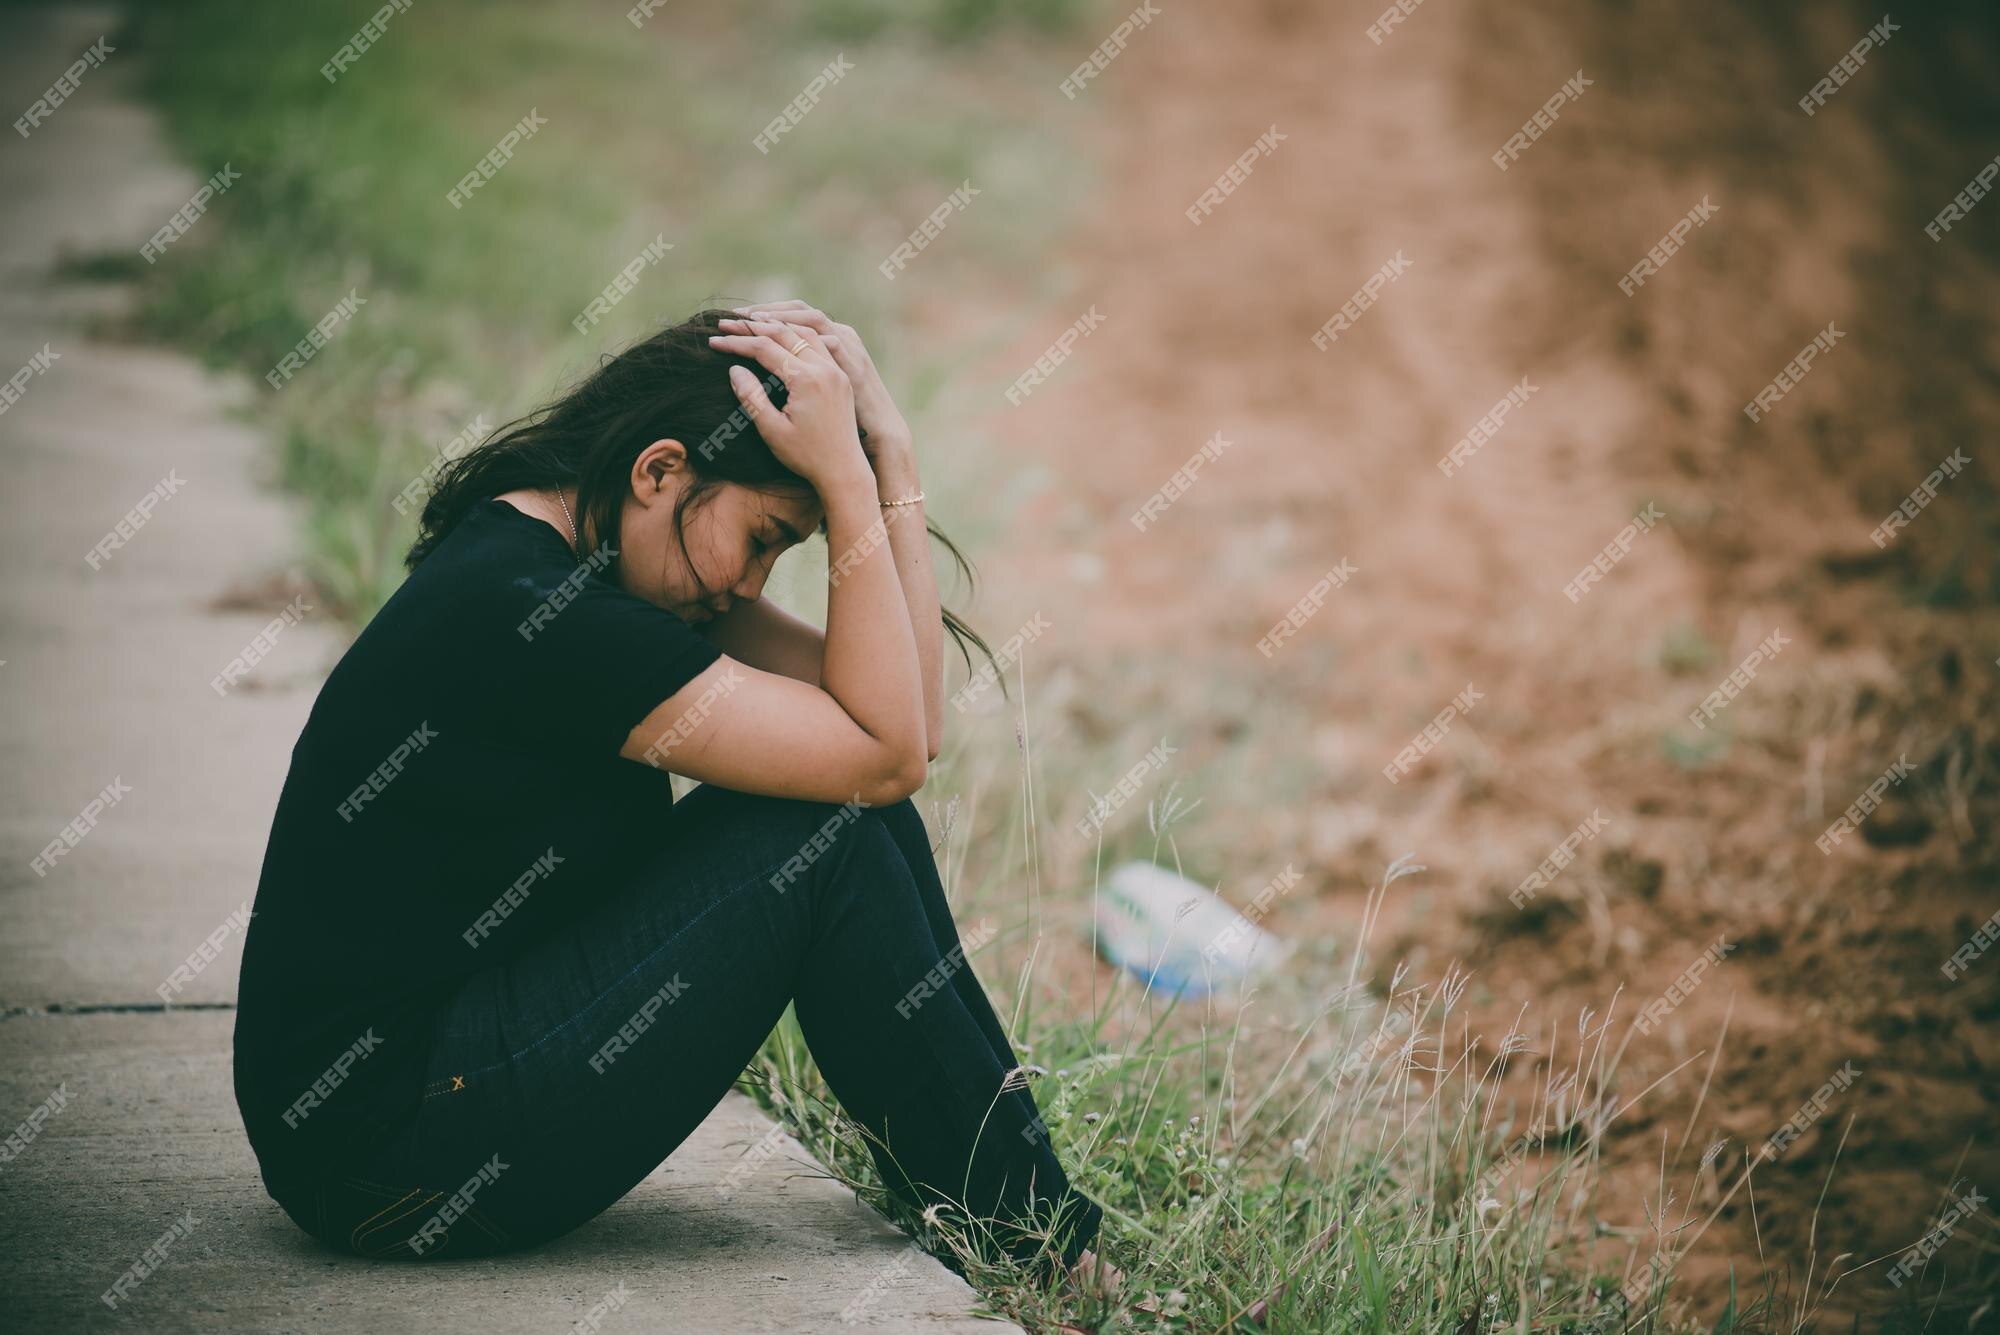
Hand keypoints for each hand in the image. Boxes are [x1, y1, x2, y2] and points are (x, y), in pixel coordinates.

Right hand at [725, 302, 911, 460]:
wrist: (844, 470)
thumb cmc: (805, 456)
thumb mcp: (771, 430)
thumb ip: (751, 397)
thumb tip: (734, 368)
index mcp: (806, 380)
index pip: (764, 348)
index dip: (736, 343)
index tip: (713, 341)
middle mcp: (824, 368)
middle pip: (783, 333)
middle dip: (752, 326)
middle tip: (726, 323)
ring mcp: (836, 370)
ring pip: (804, 332)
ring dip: (776, 323)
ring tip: (751, 321)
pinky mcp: (841, 376)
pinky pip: (818, 343)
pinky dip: (797, 333)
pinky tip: (782, 333)